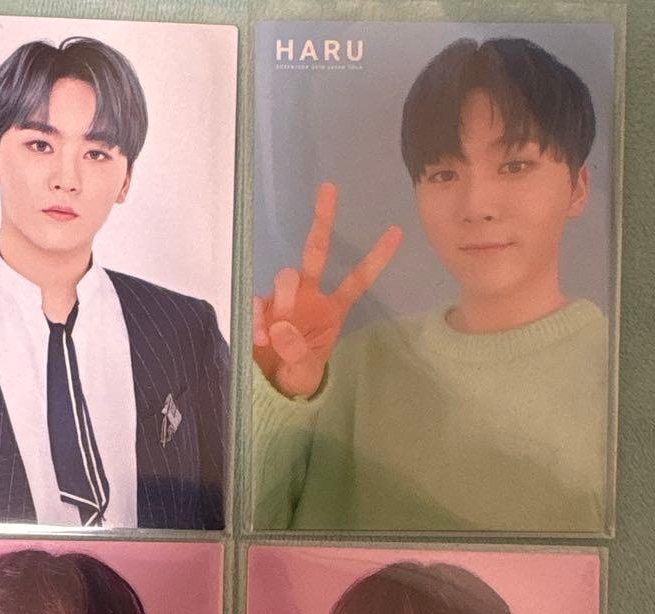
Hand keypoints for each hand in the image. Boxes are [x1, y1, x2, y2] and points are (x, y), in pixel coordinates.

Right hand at [254, 182, 402, 398]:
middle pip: (315, 250)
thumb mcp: (306, 372)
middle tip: (330, 188)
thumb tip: (281, 327)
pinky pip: (259, 302)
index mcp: (331, 308)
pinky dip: (258, 319)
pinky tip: (260, 339)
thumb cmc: (298, 374)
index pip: (357, 279)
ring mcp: (283, 298)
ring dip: (284, 298)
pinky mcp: (260, 307)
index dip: (376, 258)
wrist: (270, 385)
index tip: (397, 232)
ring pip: (286, 276)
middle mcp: (308, 295)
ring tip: (276, 335)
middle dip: (323, 219)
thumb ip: (298, 353)